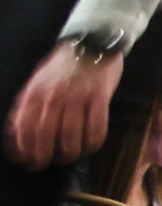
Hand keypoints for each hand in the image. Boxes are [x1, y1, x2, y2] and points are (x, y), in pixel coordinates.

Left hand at [10, 46, 119, 167]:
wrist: (92, 41)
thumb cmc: (63, 65)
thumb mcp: (37, 81)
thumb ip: (27, 104)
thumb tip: (18, 133)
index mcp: (33, 94)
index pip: (23, 129)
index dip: (24, 149)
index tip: (27, 161)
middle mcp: (52, 97)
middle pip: (45, 137)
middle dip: (45, 156)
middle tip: (48, 164)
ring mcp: (77, 97)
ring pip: (71, 136)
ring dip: (70, 152)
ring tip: (71, 156)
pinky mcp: (99, 97)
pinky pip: (96, 127)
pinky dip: (92, 142)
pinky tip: (91, 146)